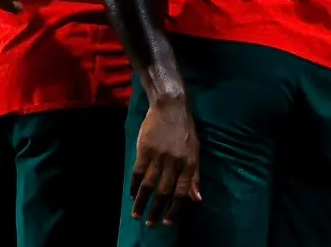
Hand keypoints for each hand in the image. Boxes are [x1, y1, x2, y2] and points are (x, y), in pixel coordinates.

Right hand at [130, 97, 200, 226]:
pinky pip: (138, 171)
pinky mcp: (145, 148)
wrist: (171, 107)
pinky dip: (135, 185)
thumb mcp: (196, 152)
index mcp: (189, 164)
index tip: (168, 222)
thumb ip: (195, 177)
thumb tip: (197, 200)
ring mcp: (158, 155)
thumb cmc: (185, 130)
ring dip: (142, 201)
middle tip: (150, 223)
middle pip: (164, 191)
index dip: (175, 209)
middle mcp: (174, 162)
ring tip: (136, 214)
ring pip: (149, 184)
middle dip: (157, 210)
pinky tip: (132, 194)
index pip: (182, 192)